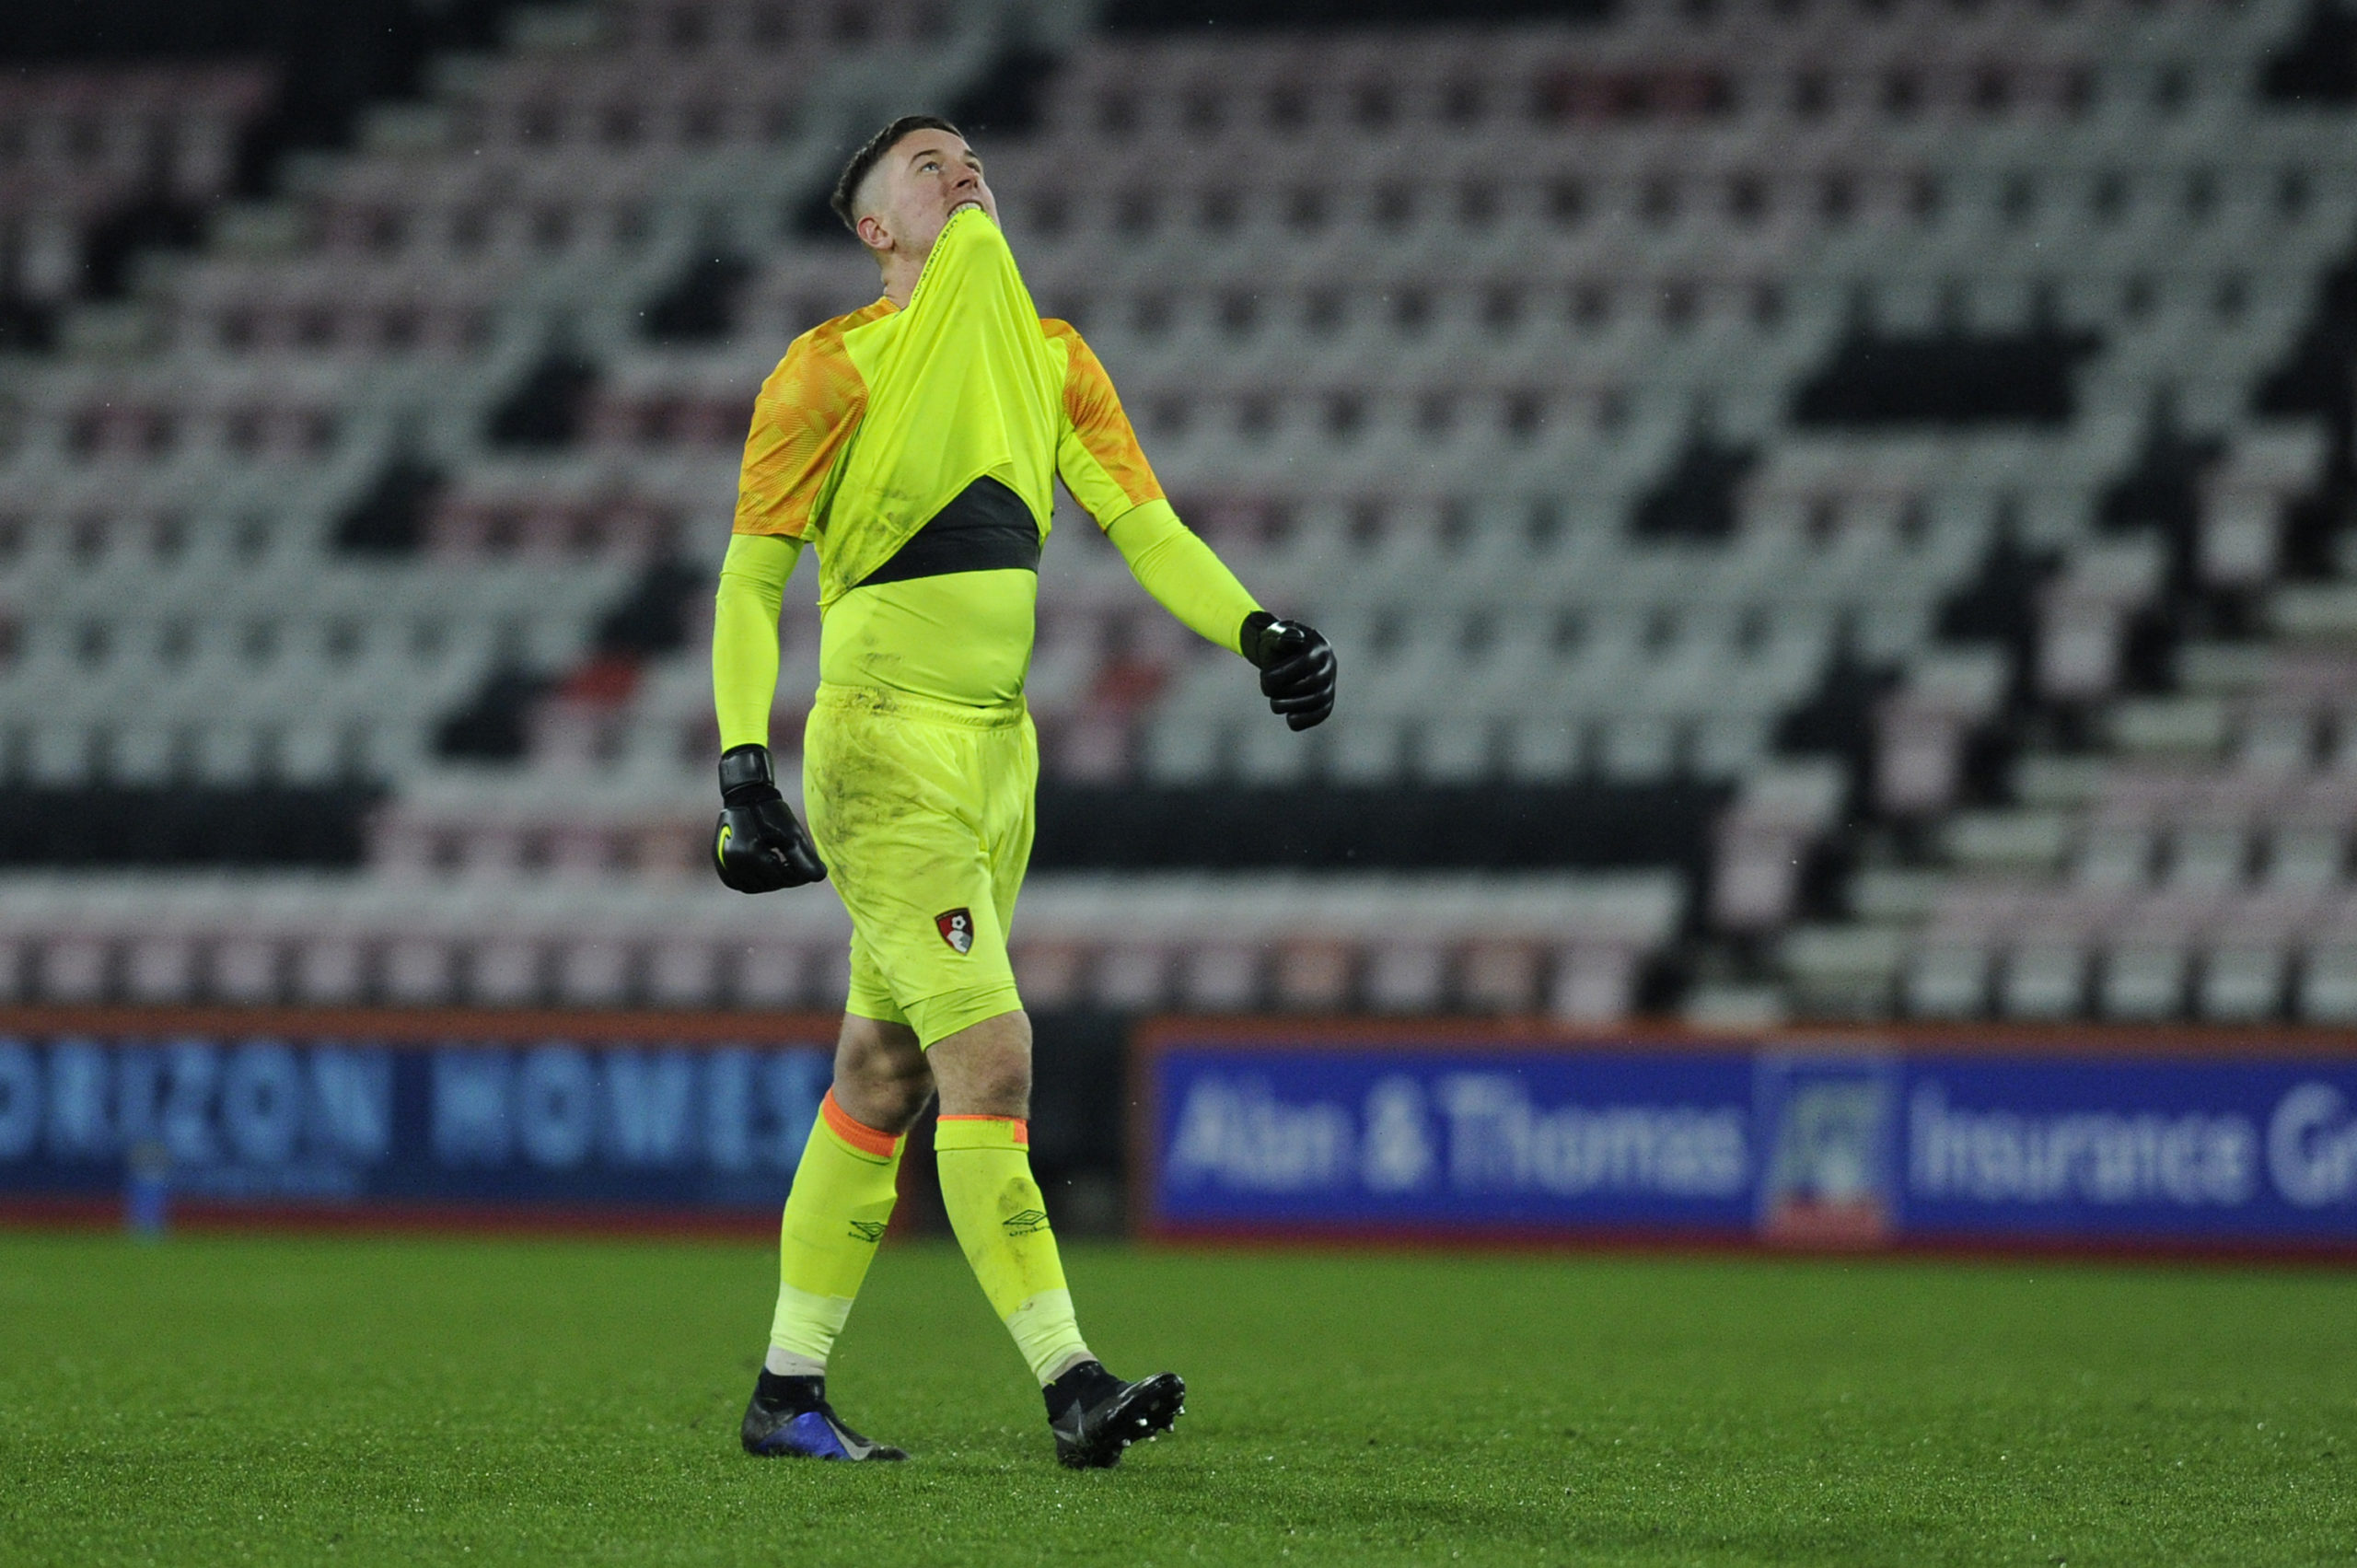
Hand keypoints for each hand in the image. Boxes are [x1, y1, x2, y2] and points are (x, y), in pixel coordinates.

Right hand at [713, 744, 826, 892]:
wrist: (746, 796)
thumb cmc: (772, 813)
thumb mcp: (792, 834)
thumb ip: (805, 858)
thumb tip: (820, 878)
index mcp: (752, 853)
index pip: (782, 878)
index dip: (797, 876)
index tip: (805, 870)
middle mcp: (734, 862)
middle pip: (768, 884)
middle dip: (783, 877)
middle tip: (792, 866)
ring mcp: (723, 863)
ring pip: (753, 887)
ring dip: (768, 881)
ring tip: (778, 865)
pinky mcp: (719, 862)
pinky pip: (737, 883)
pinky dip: (752, 881)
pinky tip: (763, 870)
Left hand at [1241, 612, 1336, 730]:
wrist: (1280, 656)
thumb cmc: (1276, 644)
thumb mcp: (1275, 633)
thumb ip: (1281, 633)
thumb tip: (1292, 637)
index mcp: (1319, 646)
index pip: (1307, 663)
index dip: (1284, 674)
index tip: (1264, 677)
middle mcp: (1329, 665)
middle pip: (1314, 683)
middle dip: (1286, 690)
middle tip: (1266, 690)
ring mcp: (1330, 684)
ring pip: (1319, 700)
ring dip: (1292, 706)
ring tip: (1275, 704)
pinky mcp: (1326, 701)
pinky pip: (1322, 713)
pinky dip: (1306, 720)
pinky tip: (1290, 718)